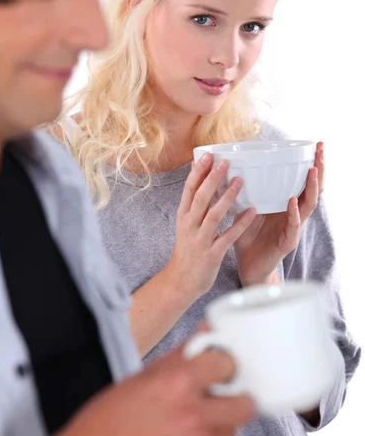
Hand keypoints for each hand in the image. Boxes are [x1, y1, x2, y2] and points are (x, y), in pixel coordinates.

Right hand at [39, 345, 254, 435]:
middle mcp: (193, 416)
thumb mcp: (139, 379)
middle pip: (244, 402)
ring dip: (220, 424)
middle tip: (215, 396)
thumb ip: (178, 357)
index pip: (227, 363)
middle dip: (232, 396)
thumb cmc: (103, 425)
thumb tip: (204, 335)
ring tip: (192, 423)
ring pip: (234, 430)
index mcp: (176, 383)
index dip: (223, 364)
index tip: (219, 367)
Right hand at [167, 153, 255, 299]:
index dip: (198, 172)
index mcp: (183, 215)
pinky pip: (228, 236)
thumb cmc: (187, 248)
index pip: (189, 189)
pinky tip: (251, 211)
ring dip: (227, 197)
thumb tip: (195, 173)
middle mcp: (190, 225)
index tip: (207, 155)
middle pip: (201, 198)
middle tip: (224, 162)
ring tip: (240, 181)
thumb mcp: (185, 223)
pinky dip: (240, 223)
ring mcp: (200, 240)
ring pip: (214, 215)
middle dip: (212, 179)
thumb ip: (192, 201)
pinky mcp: (212, 253)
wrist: (182, 280)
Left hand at [234, 142, 324, 286]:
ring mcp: (293, 227)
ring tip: (312, 170)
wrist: (246, 265)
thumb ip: (241, 190)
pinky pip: (293, 226)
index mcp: (284, 203)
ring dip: (311, 186)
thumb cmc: (246, 236)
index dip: (311, 162)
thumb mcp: (244, 207)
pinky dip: (293, 213)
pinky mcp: (287, 242)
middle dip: (319, 168)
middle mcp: (293, 213)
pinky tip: (292, 201)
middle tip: (321, 150)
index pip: (303, 180)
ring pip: (309, 204)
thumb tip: (226, 165)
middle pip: (313, 188)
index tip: (315, 144)